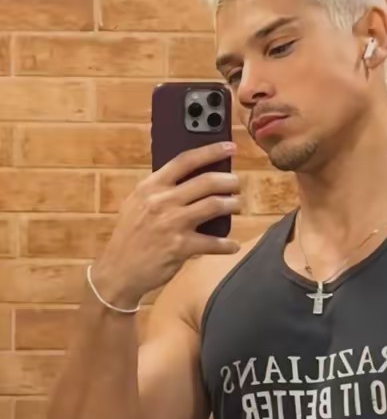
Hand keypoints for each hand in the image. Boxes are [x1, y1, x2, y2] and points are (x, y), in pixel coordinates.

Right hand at [91, 141, 240, 307]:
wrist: (118, 271)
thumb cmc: (131, 236)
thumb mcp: (137, 204)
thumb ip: (160, 190)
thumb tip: (193, 176)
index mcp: (150, 187)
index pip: (184, 161)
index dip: (210, 151)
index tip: (229, 147)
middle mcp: (161, 201)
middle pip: (206, 182)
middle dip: (229, 181)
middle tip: (237, 184)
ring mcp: (172, 223)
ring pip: (214, 205)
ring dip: (232, 204)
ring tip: (236, 205)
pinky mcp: (181, 246)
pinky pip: (214, 242)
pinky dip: (227, 244)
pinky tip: (233, 245)